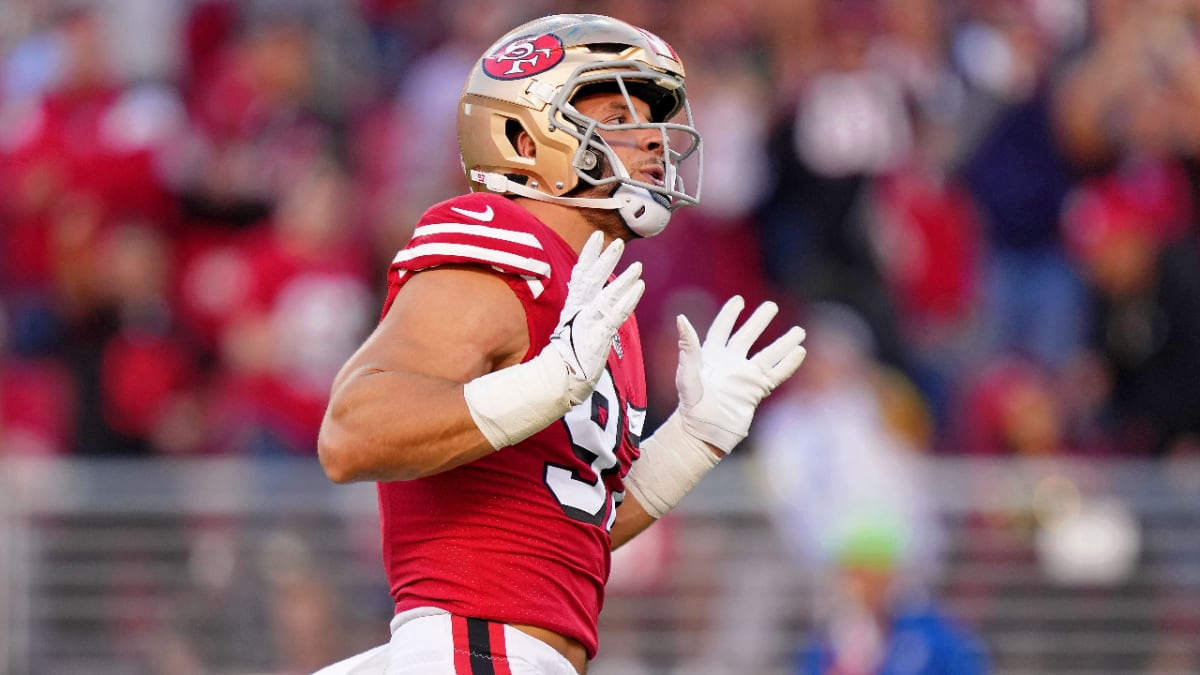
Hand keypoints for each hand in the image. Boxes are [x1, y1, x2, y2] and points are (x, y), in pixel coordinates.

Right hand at [549, 231, 644, 403]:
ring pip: (606, 295)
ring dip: (623, 279)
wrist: (556, 382)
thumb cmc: (565, 361)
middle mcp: (578, 312)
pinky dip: (628, 299)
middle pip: (591, 279)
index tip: (596, 238)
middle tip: (616, 242)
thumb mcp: (570, 333)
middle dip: (604, 259)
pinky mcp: (598, 336)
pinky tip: (639, 287)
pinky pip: (616, 314)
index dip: (589, 256)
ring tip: (638, 266)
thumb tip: (584, 307)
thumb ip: (578, 317)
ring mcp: (588, 323)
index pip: (580, 276)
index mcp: (572, 310)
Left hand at [674, 296, 806, 451]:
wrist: (702, 433)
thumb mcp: (687, 373)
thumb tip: (681, 318)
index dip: (729, 315)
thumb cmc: (690, 405)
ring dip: (783, 342)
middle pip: (748, 337)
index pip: (722, 329)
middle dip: (759, 321)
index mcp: (711, 356)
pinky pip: (776, 374)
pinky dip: (788, 363)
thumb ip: (688, 346)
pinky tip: (800, 352)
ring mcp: (744, 377)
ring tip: (800, 330)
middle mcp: (730, 364)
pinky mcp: (756, 391)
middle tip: (771, 306)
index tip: (739, 300)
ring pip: (768, 354)